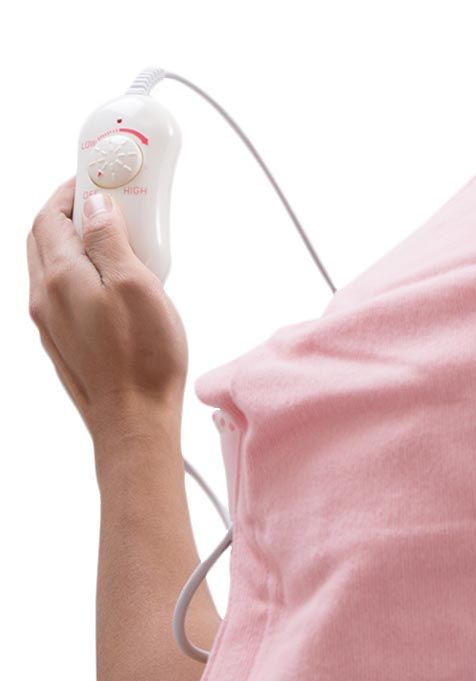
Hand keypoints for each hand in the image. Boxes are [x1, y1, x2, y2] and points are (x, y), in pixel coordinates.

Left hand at [26, 177, 187, 440]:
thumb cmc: (143, 360)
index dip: (72, 189)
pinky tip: (115, 285)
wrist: (133, 418)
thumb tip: (96, 207)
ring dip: (78, 244)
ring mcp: (51, 322)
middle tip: (107, 205)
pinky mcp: (65, 341)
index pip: (50, 214)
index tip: (97, 178)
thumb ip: (111, 241)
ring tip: (119, 244)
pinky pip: (65, 293)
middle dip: (70, 212)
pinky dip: (83, 274)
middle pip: (44, 236)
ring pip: (53, 265)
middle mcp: (45, 297)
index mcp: (59, 277)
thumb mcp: (137, 286)